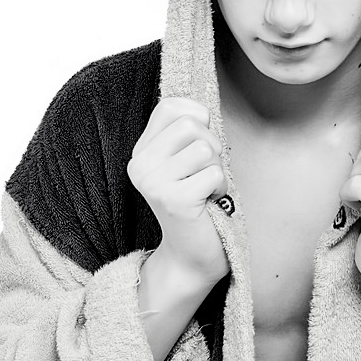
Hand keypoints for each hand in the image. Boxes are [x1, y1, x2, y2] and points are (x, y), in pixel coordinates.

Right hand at [127, 97, 229, 286]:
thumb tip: (200, 108)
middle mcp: (140, 165)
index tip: (197, 145)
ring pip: (206, 149)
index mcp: (141, 151)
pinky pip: (215, 173)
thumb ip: (186, 132)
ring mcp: (153, 183)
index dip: (197, 117)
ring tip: (204, 188)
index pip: (171, 107)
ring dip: (216, 169)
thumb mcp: (185, 160)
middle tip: (203, 173)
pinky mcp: (174, 200)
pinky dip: (220, 187)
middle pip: (192, 125)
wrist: (191, 253)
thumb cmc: (197, 201)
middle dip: (212, 146)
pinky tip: (208, 202)